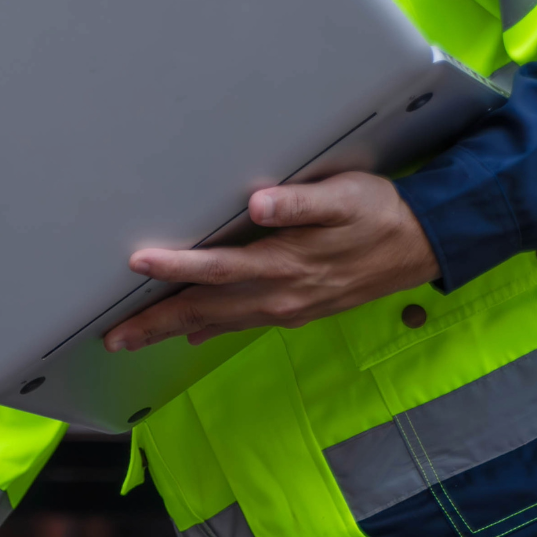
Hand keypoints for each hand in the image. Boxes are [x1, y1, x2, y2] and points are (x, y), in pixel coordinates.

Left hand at [102, 172, 439, 352]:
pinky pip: (241, 325)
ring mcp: (285, 309)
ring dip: (173, 331)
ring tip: (135, 340)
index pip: (216, 269)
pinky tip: (191, 335)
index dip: (176, 268)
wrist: (423, 246)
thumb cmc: (380, 213)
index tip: (138, 262)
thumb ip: (301, 202)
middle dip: (156, 324)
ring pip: (217, 323)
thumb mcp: (347, 196)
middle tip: (113, 338)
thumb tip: (260, 204)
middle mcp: (278, 295)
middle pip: (204, 310)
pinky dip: (210, 330)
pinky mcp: (294, 313)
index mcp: (283, 264)